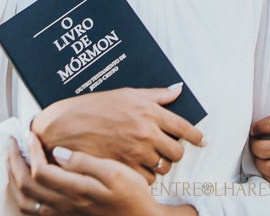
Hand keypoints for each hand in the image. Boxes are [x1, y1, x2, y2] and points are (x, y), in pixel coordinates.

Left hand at [8, 134, 163, 215]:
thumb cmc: (131, 196)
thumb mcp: (115, 173)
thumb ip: (85, 162)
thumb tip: (60, 151)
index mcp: (76, 190)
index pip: (40, 170)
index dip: (31, 150)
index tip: (31, 134)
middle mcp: (64, 206)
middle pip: (26, 186)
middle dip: (14, 162)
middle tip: (12, 143)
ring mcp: (63, 215)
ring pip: (26, 202)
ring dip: (14, 179)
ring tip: (14, 160)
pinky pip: (34, 211)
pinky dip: (24, 195)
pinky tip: (28, 183)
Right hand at [31, 84, 204, 183]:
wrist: (66, 127)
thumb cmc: (95, 106)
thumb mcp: (127, 93)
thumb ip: (155, 95)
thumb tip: (177, 90)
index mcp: (149, 111)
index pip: (183, 127)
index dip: (196, 136)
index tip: (202, 141)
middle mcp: (146, 132)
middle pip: (177, 153)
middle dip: (175, 153)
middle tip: (167, 150)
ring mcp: (135, 153)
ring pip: (162, 168)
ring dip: (159, 165)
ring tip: (148, 157)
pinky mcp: (125, 170)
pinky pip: (146, 180)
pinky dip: (145, 176)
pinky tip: (136, 166)